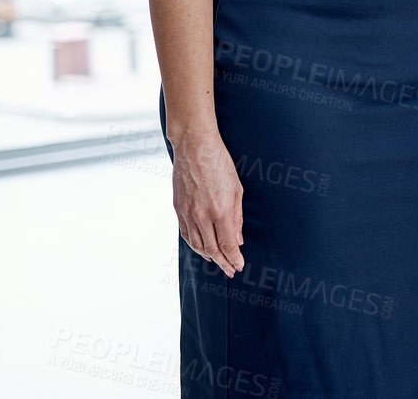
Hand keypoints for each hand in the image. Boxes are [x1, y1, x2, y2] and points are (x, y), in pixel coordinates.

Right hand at [170, 131, 245, 277]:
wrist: (194, 147)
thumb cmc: (219, 163)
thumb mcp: (237, 189)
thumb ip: (237, 218)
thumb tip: (238, 240)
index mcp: (220, 211)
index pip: (228, 245)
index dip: (234, 259)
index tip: (239, 266)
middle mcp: (202, 216)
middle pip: (212, 249)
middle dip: (223, 262)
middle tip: (230, 270)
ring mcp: (188, 213)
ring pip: (197, 245)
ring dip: (208, 257)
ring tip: (218, 262)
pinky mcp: (178, 209)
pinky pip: (186, 234)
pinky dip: (194, 245)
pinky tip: (201, 249)